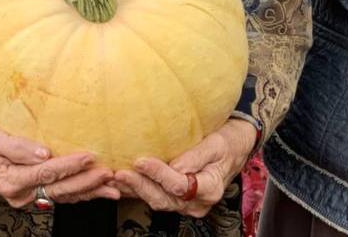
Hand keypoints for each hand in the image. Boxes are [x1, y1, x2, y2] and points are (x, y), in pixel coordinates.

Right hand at [0, 122, 117, 207]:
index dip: (69, 166)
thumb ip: (18, 147)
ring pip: (63, 196)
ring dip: (89, 192)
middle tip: (109, 175)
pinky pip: (60, 195)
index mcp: (11, 180)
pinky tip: (96, 190)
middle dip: (86, 183)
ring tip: (112, 188)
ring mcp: (27, 196)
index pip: (46, 172)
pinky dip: (80, 193)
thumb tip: (43, 153)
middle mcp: (20, 193)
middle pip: (59, 189)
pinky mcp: (33, 192)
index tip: (89, 156)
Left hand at [111, 118, 256, 217]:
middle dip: (140, 186)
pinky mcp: (175, 199)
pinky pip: (154, 197)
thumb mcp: (217, 144)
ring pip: (156, 201)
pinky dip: (136, 190)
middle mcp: (196, 203)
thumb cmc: (227, 143)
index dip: (159, 174)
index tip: (141, 160)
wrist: (233, 149)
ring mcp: (185, 204)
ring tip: (113, 178)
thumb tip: (176, 166)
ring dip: (133, 190)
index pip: (179, 186)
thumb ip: (197, 156)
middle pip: (164, 198)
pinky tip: (120, 182)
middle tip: (120, 173)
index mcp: (210, 189)